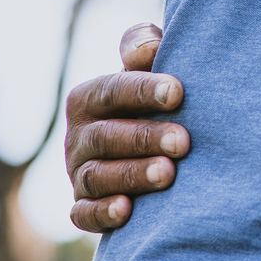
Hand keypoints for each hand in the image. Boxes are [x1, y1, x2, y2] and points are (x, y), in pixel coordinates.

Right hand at [65, 23, 188, 233]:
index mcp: (89, 97)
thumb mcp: (148, 68)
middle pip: (105, 136)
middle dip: (144, 138)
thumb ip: (144, 47)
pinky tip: (127, 211)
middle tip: (183, 141)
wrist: (150, 145)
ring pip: (97, 176)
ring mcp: (78, 173)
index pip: (111, 91)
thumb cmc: (155, 98)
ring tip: (168, 174)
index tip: (178, 92)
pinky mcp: (83, 207)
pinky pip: (83, 214)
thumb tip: (149, 47)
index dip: (142, 91)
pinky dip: (101, 213)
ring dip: (132, 175)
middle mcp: (78, 136)